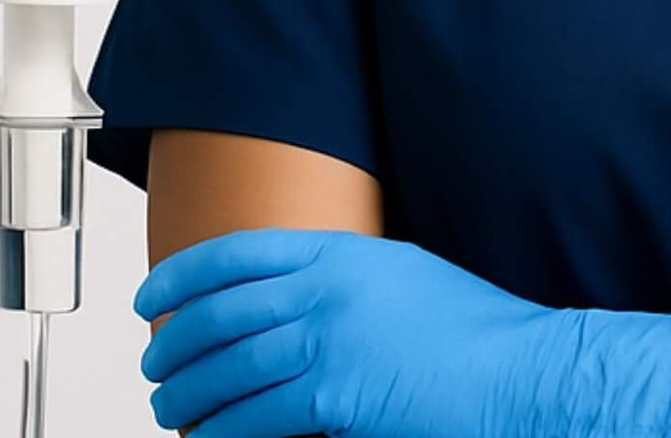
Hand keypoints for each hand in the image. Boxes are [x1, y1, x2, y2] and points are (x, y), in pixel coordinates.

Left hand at [133, 226, 670, 437]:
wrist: (518, 368)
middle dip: (175, 340)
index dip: (184, 275)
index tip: (153, 296)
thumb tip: (295, 298)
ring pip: (231, 367)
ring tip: (167, 408)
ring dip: (188, 392)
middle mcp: (326, 287)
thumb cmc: (472, 331)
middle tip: (152, 362)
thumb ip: (344, 280)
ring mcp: (330, 340)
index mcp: (341, 251)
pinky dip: (223, 432)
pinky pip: (258, 418)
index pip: (238, 253)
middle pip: (223, 312)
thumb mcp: (401, 276)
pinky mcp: (338, 396)